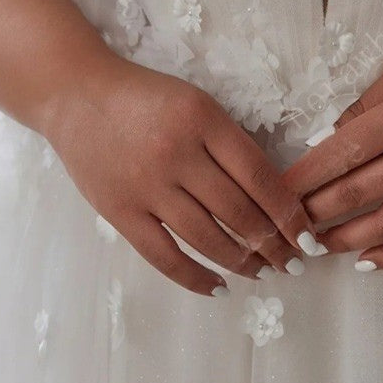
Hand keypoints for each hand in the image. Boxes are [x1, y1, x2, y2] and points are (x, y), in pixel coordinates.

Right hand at [46, 54, 314, 294]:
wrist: (77, 94)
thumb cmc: (146, 97)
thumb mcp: (198, 103)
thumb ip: (230, 143)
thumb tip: (273, 196)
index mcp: (204, 120)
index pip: (260, 176)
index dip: (288, 212)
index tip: (306, 235)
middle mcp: (177, 154)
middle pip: (238, 212)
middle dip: (272, 244)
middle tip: (291, 261)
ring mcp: (146, 186)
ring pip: (207, 238)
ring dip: (241, 262)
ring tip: (262, 272)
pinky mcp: (119, 212)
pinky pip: (163, 256)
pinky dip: (195, 277)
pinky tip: (218, 287)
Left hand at [279, 19, 382, 269]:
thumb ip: (370, 101)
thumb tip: (328, 139)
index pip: (343, 152)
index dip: (304, 176)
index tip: (276, 190)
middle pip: (358, 193)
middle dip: (314, 212)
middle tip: (285, 224)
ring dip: (346, 241)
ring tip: (316, 246)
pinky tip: (369, 261)